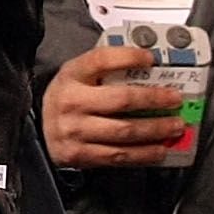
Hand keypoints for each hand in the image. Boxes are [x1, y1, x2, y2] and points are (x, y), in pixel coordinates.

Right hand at [40, 44, 188, 167]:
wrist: (39, 128)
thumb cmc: (67, 97)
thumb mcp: (78, 73)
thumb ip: (106, 68)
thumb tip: (147, 66)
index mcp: (72, 74)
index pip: (102, 59)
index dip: (129, 57)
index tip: (150, 59)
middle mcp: (72, 102)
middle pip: (121, 99)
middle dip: (154, 100)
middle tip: (175, 99)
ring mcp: (75, 131)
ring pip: (124, 132)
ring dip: (155, 130)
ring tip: (174, 126)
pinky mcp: (80, 155)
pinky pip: (117, 156)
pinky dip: (142, 154)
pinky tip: (158, 150)